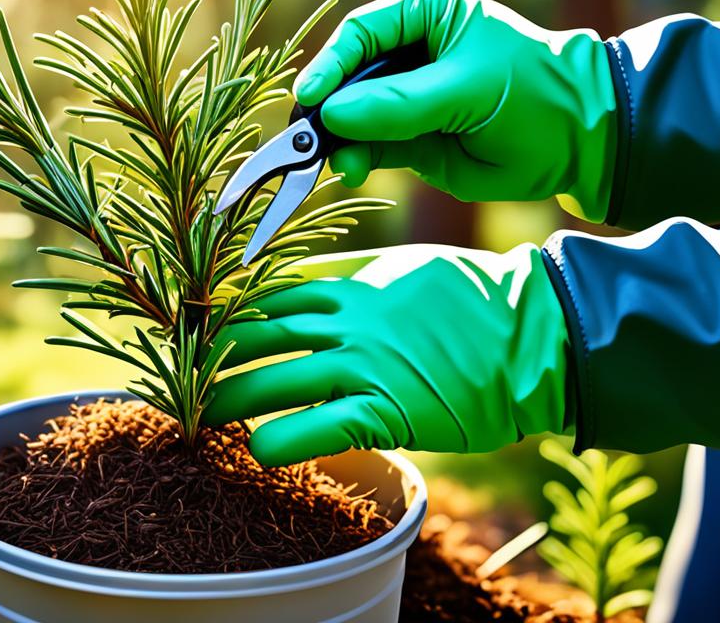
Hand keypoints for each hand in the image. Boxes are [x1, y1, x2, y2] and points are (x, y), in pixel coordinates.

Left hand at [202, 244, 571, 465]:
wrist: (534, 332)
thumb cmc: (478, 299)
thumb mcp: (409, 269)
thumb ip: (358, 274)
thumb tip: (315, 281)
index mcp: (353, 286)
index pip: (272, 297)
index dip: (232, 312)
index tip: (204, 324)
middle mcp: (348, 322)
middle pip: (259, 335)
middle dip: (215, 355)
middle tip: (185, 371)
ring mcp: (364, 364)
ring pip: (276, 379)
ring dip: (232, 398)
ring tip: (202, 413)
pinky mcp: (385, 409)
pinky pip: (316, 427)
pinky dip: (280, 440)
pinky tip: (259, 449)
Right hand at [296, 0, 617, 221]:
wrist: (578, 141)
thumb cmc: (530, 91)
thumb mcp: (465, 89)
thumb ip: (399, 104)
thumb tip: (333, 115)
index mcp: (424, 16)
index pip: (361, 33)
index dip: (332, 64)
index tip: (311, 95)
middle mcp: (409, 56)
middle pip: (349, 77)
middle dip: (329, 108)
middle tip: (307, 137)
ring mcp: (407, 102)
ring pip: (355, 118)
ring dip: (340, 141)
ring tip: (338, 164)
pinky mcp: (412, 142)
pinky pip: (371, 149)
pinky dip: (357, 160)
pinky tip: (351, 171)